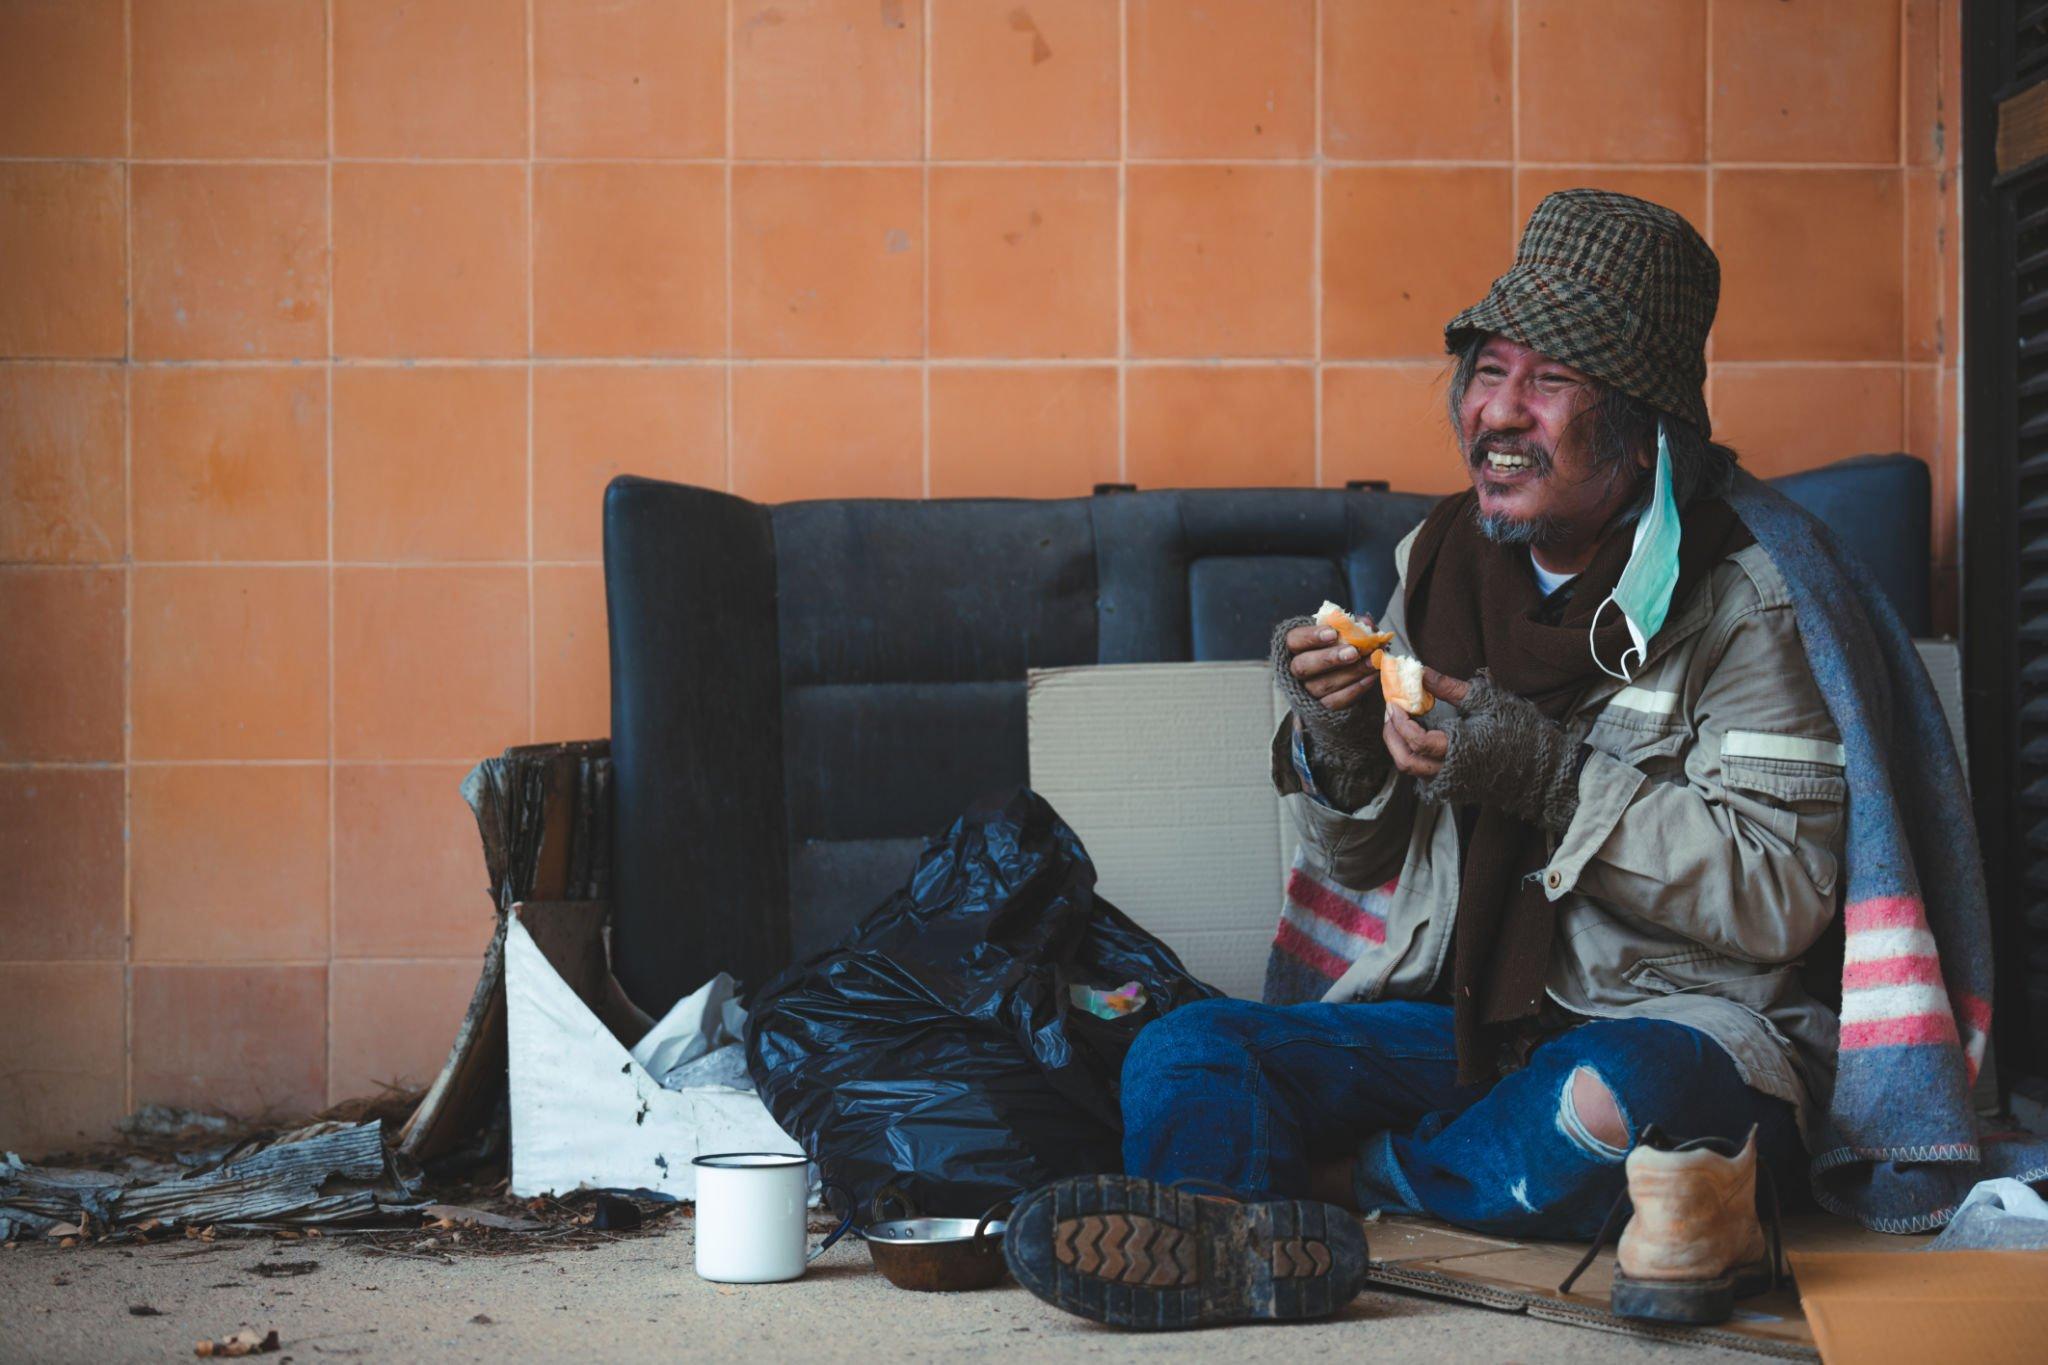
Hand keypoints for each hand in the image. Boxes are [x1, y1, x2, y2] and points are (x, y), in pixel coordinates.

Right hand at [1282, 620, 1379, 712]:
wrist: (1347, 681)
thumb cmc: (1341, 650)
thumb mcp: (1345, 635)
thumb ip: (1355, 627)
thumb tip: (1366, 622)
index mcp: (1296, 648)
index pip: (1294, 640)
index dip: (1310, 636)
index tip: (1333, 633)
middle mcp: (1297, 671)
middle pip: (1303, 666)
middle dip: (1329, 658)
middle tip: (1353, 652)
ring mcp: (1307, 692)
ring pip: (1322, 685)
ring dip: (1351, 672)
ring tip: (1372, 662)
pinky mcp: (1322, 709)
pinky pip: (1336, 701)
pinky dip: (1356, 689)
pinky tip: (1371, 677)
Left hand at [1406, 671, 1583, 833]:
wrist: (1547, 769)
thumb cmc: (1521, 731)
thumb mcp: (1487, 701)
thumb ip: (1449, 688)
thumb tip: (1419, 671)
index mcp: (1459, 750)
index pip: (1416, 741)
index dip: (1400, 721)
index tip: (1395, 701)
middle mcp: (1451, 773)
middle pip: (1406, 762)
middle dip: (1391, 736)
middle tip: (1391, 712)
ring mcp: (1453, 785)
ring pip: (1414, 772)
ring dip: (1400, 747)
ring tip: (1401, 722)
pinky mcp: (1457, 789)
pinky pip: (1426, 778)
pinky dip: (1416, 759)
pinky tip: (1419, 740)